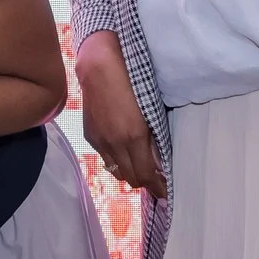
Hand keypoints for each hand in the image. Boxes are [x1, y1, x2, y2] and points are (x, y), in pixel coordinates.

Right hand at [77, 31, 163, 196]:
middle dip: (146, 182)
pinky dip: (117, 161)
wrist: (99, 67)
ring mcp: (100, 141)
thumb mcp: (151, 111)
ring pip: (116, 172)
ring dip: (130, 173)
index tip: (166, 191)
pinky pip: (106, 159)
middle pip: (131, 179)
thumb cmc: (133, 81)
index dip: (158, 187)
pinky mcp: (91, 136)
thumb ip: (154, 139)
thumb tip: (159, 162)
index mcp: (133, 137)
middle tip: (158, 180)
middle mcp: (115, 144)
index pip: (146, 176)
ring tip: (141, 167)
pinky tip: (124, 152)